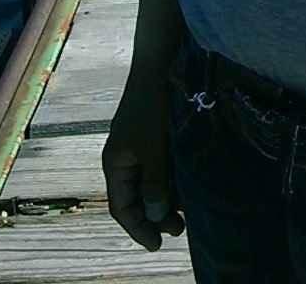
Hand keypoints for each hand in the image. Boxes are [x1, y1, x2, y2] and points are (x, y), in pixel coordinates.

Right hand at [102, 70, 185, 251]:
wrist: (161, 60)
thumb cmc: (153, 103)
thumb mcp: (154, 147)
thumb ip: (155, 182)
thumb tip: (157, 216)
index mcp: (116, 163)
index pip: (121, 208)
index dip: (138, 229)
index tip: (158, 245)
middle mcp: (125, 157)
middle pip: (136, 198)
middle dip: (155, 217)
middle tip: (180, 229)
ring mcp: (140, 146)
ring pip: (151, 184)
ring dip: (166, 200)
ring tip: (188, 212)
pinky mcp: (156, 135)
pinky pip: (160, 167)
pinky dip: (172, 180)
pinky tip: (188, 185)